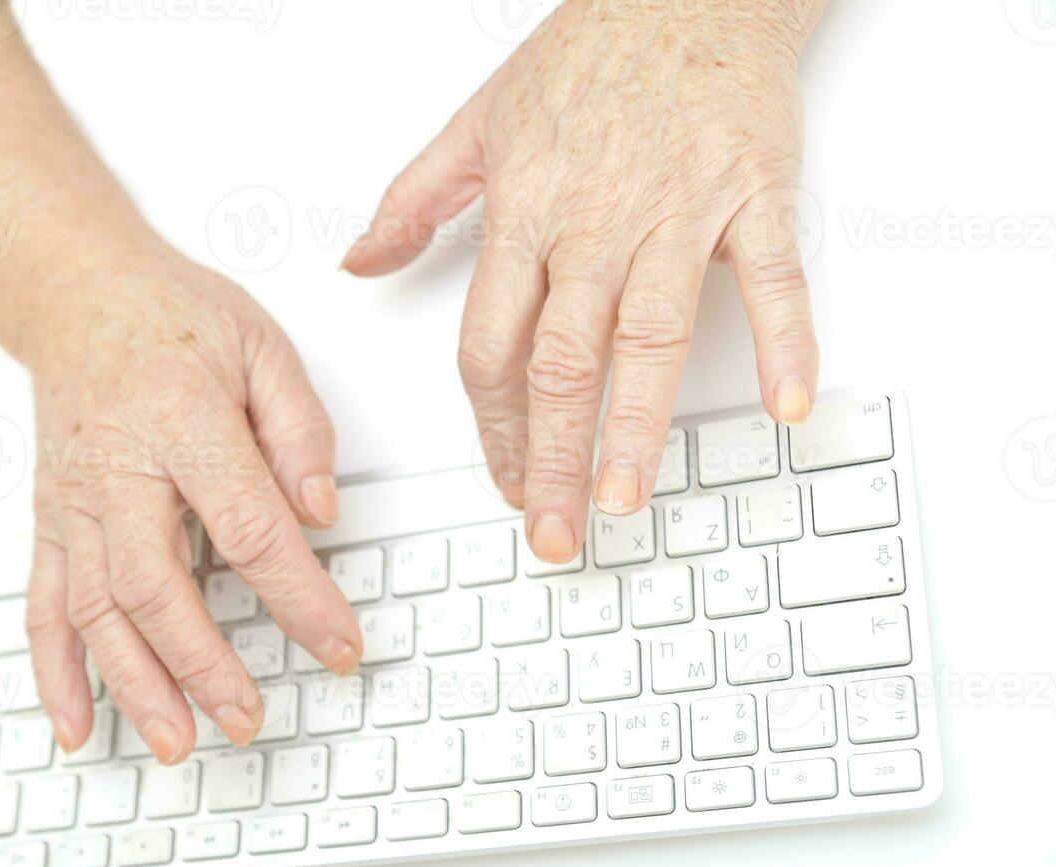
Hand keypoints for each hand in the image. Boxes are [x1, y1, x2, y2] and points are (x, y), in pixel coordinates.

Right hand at [25, 243, 361, 763]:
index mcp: (181, 419)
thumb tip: (320, 511)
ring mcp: (74, 502)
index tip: (339, 644)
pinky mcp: (49, 523)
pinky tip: (75, 724)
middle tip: (250, 718)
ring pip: (95, 609)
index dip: (299, 596)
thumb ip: (298, 428)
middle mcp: (117, 468)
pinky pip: (42, 605)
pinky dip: (54, 672)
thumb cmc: (172, 318)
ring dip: (134, 685)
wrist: (76, 294)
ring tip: (177, 742)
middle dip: (203, 664)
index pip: (249, 527)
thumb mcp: (261, 345)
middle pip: (155, 584)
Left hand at [343, 0, 823, 562]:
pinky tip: (786, 405)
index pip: (491, 346)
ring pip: (648, 339)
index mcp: (525, 214)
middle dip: (549, 459)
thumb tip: (358, 260)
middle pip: (559, 364)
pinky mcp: (751, 194)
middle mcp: (593, 224)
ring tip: (626, 499)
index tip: (498, 481)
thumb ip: (412, 203)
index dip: (489, 426)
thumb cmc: (588, 55)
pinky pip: (770, 277)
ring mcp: (675, 213)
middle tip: (551, 533)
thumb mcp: (476, 122)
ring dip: (635, 428)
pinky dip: (788, 339)